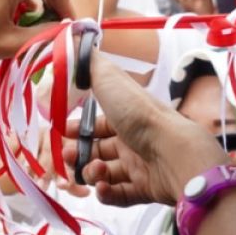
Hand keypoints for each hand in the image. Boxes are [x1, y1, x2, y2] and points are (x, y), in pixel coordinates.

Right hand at [62, 51, 228, 207]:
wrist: (173, 152)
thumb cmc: (140, 115)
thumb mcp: (111, 80)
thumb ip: (90, 64)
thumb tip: (75, 39)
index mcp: (126, 117)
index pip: (97, 126)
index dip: (78, 131)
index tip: (63, 134)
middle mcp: (132, 140)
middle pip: (97, 152)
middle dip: (78, 155)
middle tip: (69, 158)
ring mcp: (139, 166)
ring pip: (105, 174)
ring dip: (91, 173)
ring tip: (95, 172)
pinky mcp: (144, 189)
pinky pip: (118, 195)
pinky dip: (107, 193)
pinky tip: (103, 187)